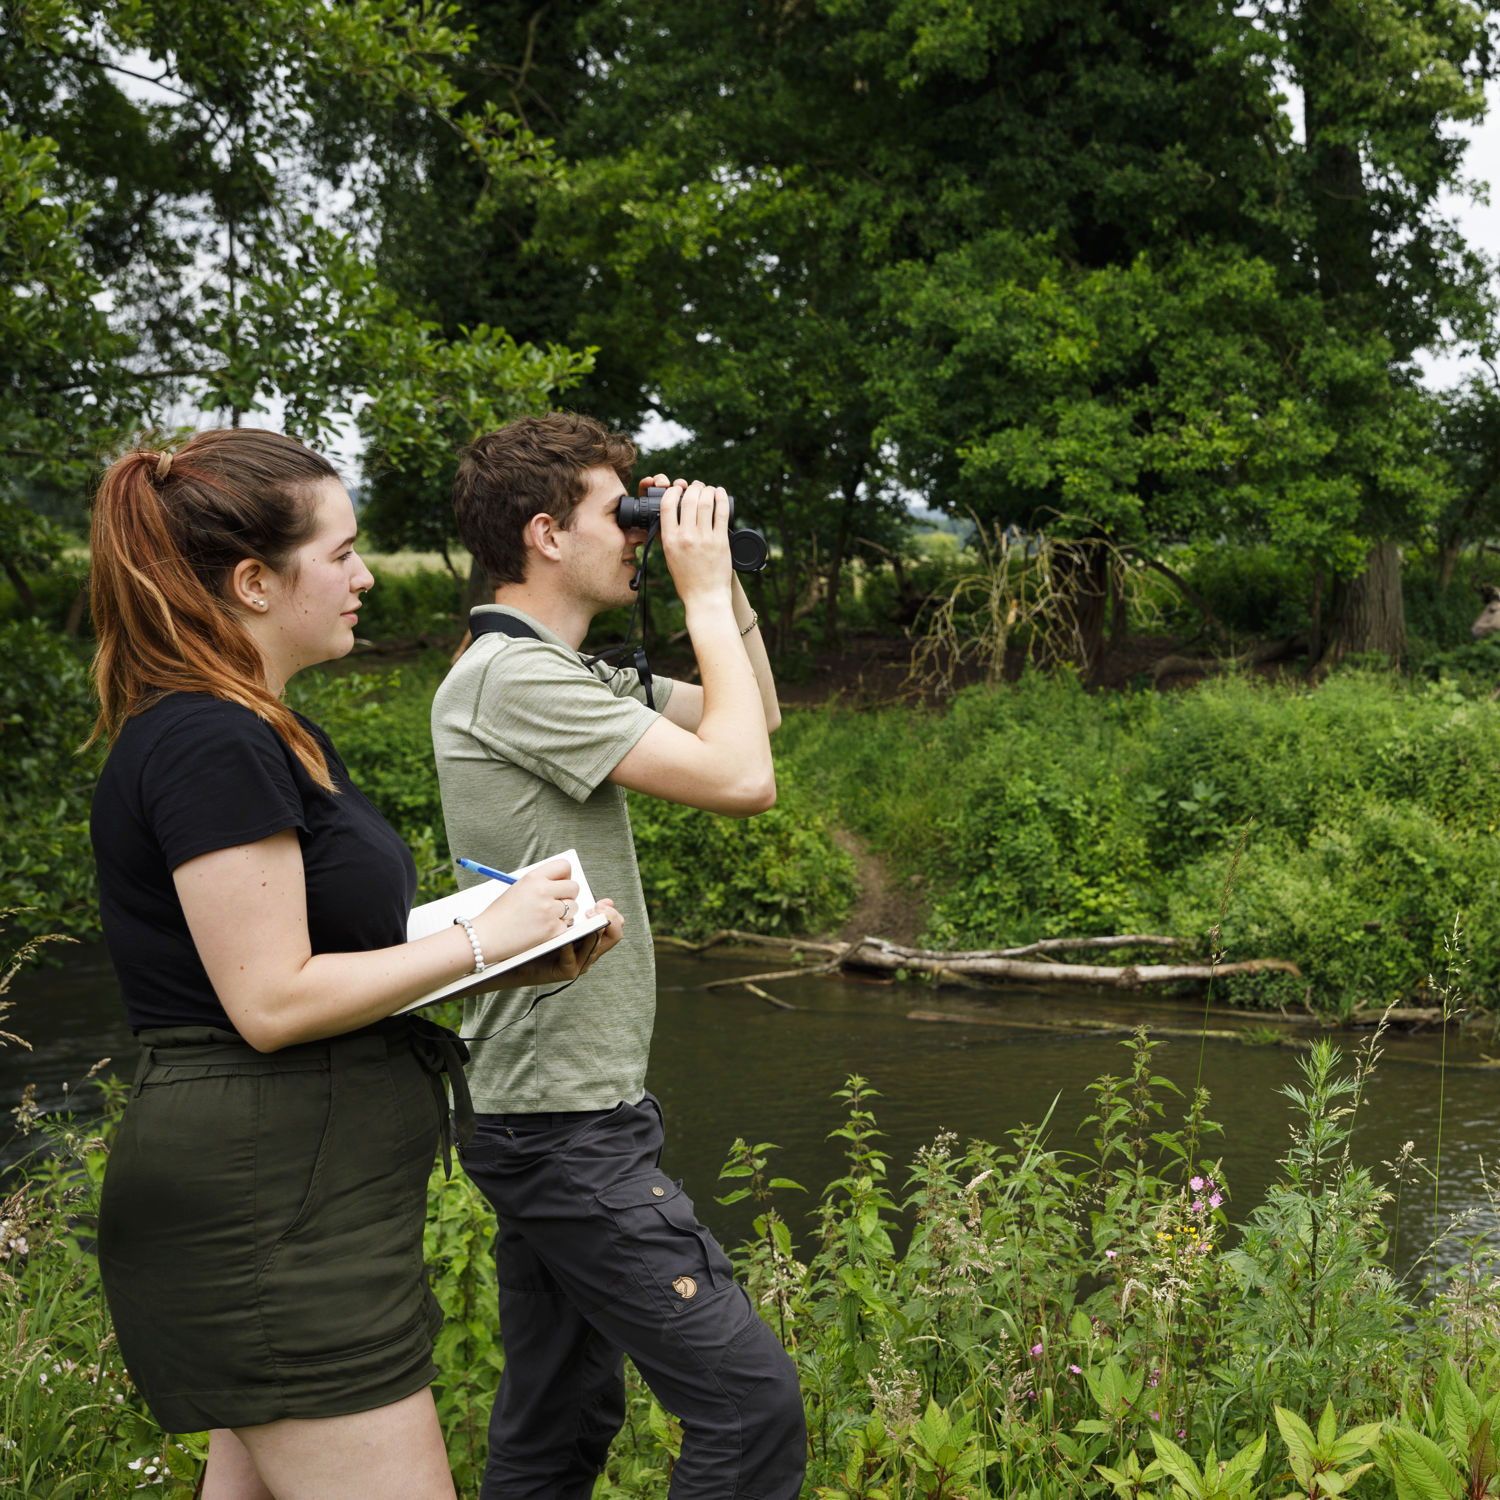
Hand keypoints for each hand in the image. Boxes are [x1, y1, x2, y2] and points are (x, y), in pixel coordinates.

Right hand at [471, 858, 578, 963]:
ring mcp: (549, 911)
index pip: (564, 866)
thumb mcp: (518, 889)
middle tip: (558, 902)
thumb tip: (562, 883)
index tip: (561, 883)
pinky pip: (567, 925)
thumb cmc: (500, 914)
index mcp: (533, 878)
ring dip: (565, 913)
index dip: (566, 875)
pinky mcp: (552, 930)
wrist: (486, 937)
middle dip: (569, 895)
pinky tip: (542, 929)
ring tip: (548, 917)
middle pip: (574, 887)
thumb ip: (540, 884)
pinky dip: (558, 928)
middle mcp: (543, 891)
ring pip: (574, 907)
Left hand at [506, 900, 624, 986]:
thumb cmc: (530, 930)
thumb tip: (580, 884)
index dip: (613, 913)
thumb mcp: (552, 911)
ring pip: (596, 948)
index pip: (614, 923)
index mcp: (590, 932)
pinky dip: (569, 950)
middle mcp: (589, 947)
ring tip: (586, 919)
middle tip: (596, 910)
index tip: (601, 902)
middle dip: (610, 921)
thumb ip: (567, 899)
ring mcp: (579, 961)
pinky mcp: (565, 971)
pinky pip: (572, 961)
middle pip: (614, 935)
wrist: (510, 953)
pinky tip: (563, 941)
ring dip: (592, 933)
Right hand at [657, 477, 731, 605]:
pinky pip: (721, 513)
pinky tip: (720, 492)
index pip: (667, 505)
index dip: (673, 491)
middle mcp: (686, 537)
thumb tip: (667, 517)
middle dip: (693, 488)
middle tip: (697, 487)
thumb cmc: (687, 579)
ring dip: (707, 490)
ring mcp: (704, 538)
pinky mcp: (721, 541)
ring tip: (708, 489)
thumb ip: (668, 536)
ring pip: (706, 502)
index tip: (677, 489)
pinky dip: (721, 498)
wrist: (705, 596)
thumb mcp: (670, 556)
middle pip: (689, 499)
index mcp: (669, 540)